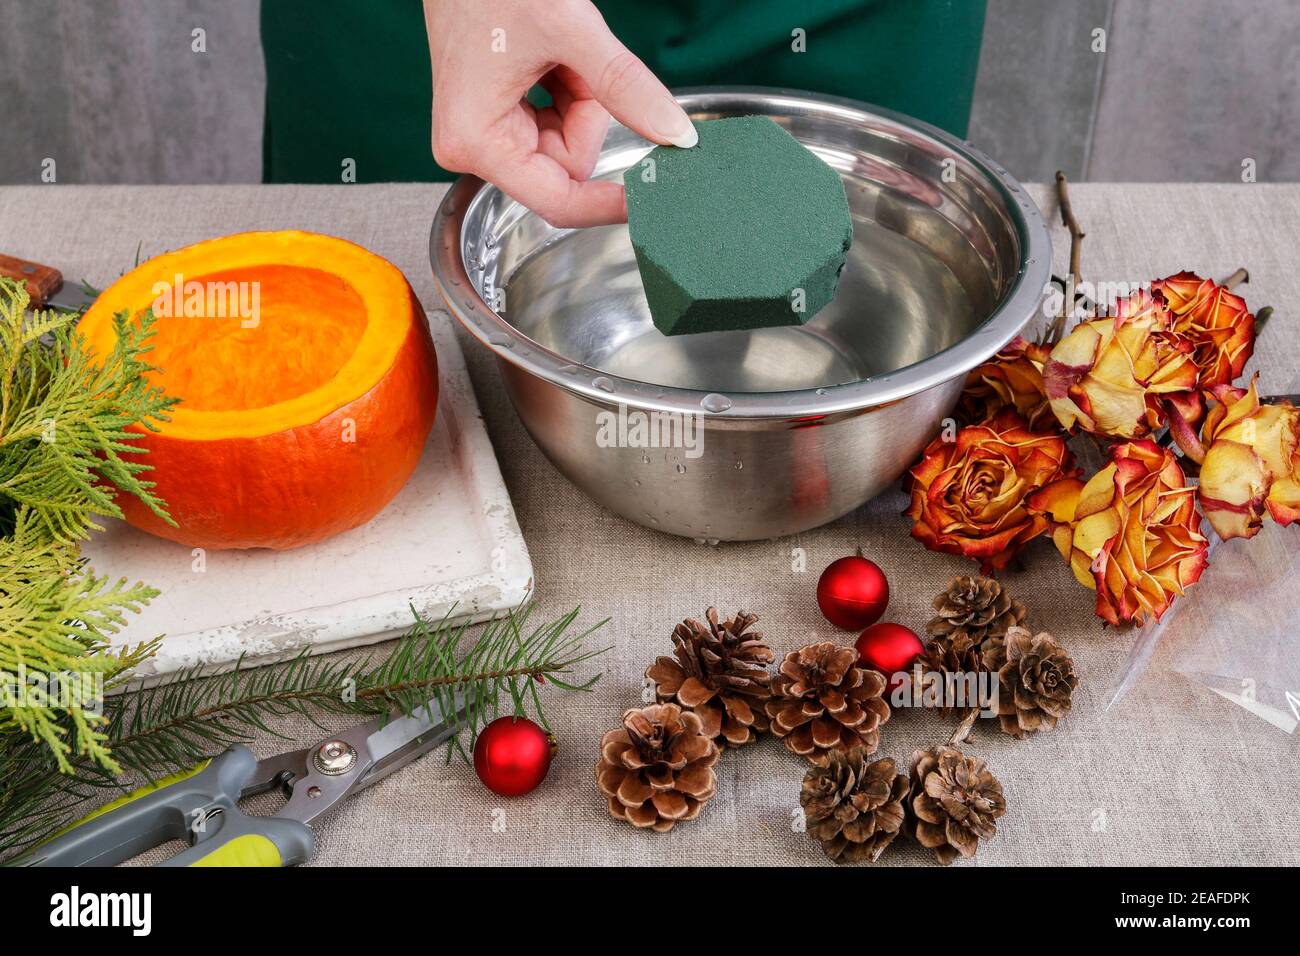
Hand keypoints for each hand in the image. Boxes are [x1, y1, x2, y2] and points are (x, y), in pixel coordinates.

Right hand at [424, 0, 695, 226]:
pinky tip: (549, 57)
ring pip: (565, 142)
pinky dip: (566, 91)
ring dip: (579, 97)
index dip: (605, 203)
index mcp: (477, 141)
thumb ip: (626, 87)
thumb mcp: (570, 31)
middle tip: (574, 61)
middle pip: (566, 165)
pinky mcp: (493, 118)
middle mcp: (472, 147)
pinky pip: (552, 123)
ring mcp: (482, 133)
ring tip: (556, 50)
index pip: (557, 200)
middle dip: (587, 114)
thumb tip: (674, 133)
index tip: (646, 200)